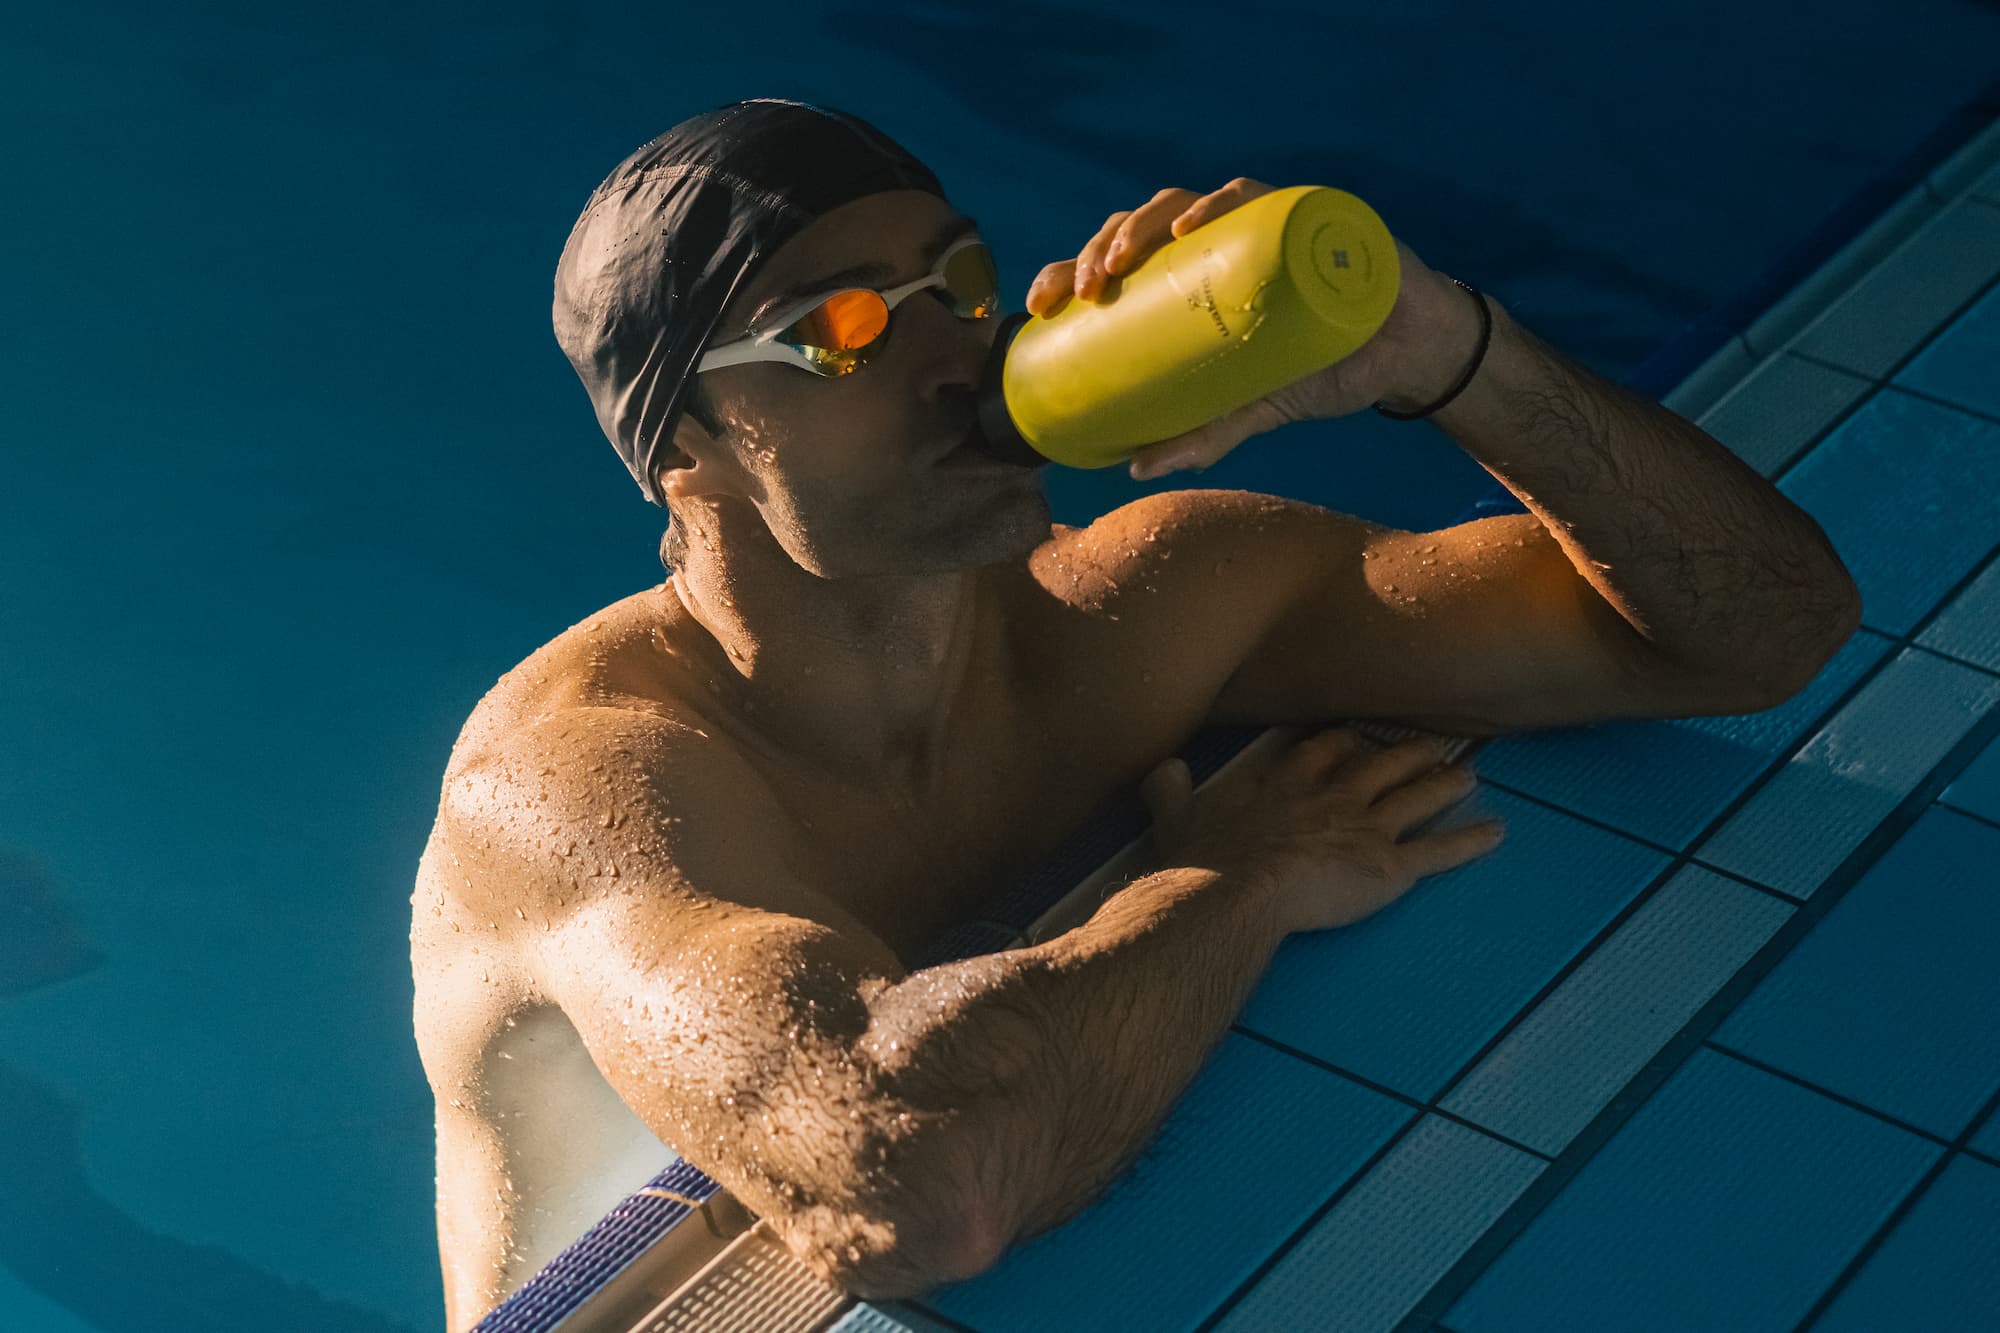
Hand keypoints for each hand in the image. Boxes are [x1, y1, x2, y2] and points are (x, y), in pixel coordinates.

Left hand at [1025, 179, 1453, 479]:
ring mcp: (1250, 222)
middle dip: (1097, 253)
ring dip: (1140, 225)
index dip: (1067, 275)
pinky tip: (1194, 222)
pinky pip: (1249, 194)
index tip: (1040, 306)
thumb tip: (1135, 469)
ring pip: (1178, 204)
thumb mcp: (1249, 410)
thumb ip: (1200, 435)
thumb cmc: (1317, 368)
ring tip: (1122, 260)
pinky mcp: (1297, 211)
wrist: (1400, 355)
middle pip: (1135, 231)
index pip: (1112, 266)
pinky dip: (1218, 203)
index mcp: (1184, 282)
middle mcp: (1209, 245)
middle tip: (1084, 292)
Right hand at [1138, 727, 1502, 933]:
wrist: (1230, 891)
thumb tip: (1162, 769)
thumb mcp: (1175, 818)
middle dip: (1403, 752)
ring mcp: (1363, 829)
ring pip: (1412, 797)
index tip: (1353, 735)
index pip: (1319, 753)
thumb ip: (1170, 790)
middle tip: (1427, 741)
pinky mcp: (1387, 867)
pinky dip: (1470, 842)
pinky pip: (1437, 852)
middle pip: (1375, 764)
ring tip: (1467, 772)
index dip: (1340, 744)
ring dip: (1441, 783)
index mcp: (1281, 785)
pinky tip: (1497, 831)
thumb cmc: (1202, 863)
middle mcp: (1329, 797)